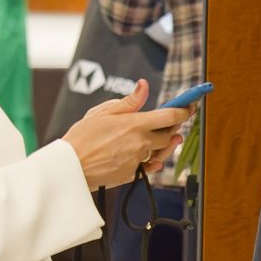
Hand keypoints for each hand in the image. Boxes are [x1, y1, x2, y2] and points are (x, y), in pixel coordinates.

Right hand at [64, 80, 190, 190]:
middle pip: (168, 135)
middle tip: (173, 122)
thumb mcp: (103, 112)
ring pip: (162, 152)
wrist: (70, 167)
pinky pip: (151, 168)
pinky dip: (156, 162)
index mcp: (136, 124)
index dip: (184, 110)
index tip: (189, 106)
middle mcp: (141, 143)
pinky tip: (157, 158)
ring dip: (168, 144)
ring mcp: (138, 160)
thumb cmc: (82, 137)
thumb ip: (129, 101)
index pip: (170, 116)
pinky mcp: (133, 174)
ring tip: (172, 138)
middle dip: (173, 127)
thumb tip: (144, 86)